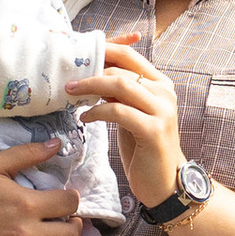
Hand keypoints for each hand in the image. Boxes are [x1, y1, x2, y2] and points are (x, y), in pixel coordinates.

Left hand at [66, 36, 184, 209]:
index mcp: (161, 84)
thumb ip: (121, 94)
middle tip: (68, 81)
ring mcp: (162, 111)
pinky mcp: (153, 130)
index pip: (130, 55)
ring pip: (120, 86)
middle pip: (122, 70)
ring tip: (72, 94)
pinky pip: (118, 112)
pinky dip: (97, 112)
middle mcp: (165, 93)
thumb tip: (94, 75)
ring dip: (91, 87)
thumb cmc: (145, 148)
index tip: (78, 58)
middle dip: (91, 72)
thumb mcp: (133, 114)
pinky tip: (85, 118)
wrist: (165, 183)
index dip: (103, 52)